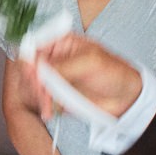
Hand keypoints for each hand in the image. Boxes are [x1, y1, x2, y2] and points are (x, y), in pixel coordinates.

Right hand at [26, 34, 142, 119]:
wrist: (126, 98)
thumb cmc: (115, 72)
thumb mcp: (90, 63)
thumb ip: (63, 65)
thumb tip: (39, 68)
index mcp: (62, 43)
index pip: (36, 45)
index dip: (29, 59)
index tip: (31, 73)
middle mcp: (56, 59)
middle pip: (31, 67)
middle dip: (34, 82)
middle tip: (42, 92)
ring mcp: (56, 77)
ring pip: (34, 85)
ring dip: (39, 96)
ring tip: (48, 106)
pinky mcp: (57, 94)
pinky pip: (43, 99)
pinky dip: (44, 106)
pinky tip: (50, 111)